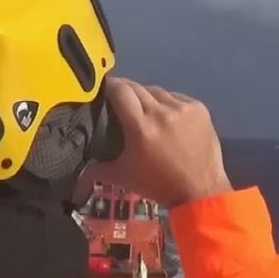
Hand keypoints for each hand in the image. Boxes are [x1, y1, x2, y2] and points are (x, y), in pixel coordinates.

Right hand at [84, 78, 231, 207]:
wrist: (200, 191)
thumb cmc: (159, 185)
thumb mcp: (123, 177)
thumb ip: (96, 169)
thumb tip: (78, 169)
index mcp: (141, 127)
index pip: (121, 91)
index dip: (110, 86)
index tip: (103, 89)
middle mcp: (162, 112)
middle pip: (137, 88)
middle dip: (126, 90)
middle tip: (120, 100)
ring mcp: (183, 108)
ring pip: (157, 91)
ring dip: (147, 97)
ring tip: (144, 109)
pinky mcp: (199, 109)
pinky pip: (176, 97)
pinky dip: (168, 103)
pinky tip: (166, 116)